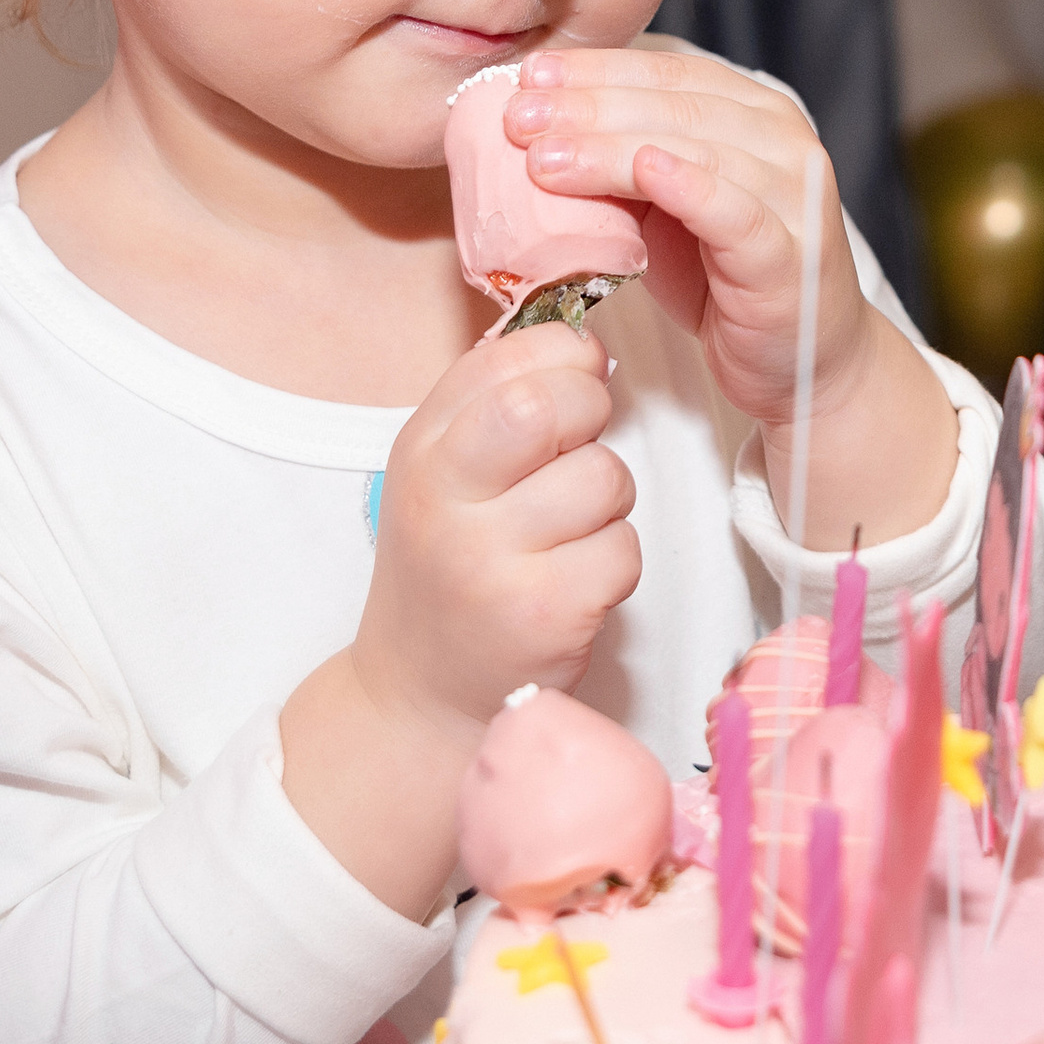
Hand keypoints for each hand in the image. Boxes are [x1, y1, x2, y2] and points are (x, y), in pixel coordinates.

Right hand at [278, 321, 639, 916]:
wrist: (420, 695)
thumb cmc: (450, 564)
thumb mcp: (444, 470)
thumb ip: (498, 399)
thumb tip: (587, 348)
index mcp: (421, 450)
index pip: (504, 361)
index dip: (562, 359)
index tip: (571, 384)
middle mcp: (444, 501)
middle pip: (552, 407)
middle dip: (590, 415)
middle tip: (578, 451)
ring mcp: (492, 562)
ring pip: (605, 480)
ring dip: (608, 502)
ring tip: (566, 533)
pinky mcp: (544, 616)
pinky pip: (623, 551)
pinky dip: (614, 562)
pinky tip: (572, 583)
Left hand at [501, 49, 868, 433]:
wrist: (800, 363)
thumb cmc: (725, 279)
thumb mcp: (663, 208)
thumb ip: (623, 164)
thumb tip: (536, 129)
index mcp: (753, 112)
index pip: (668, 71)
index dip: (596, 69)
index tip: (529, 76)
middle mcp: (782, 140)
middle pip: (675, 105)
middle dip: (589, 106)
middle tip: (518, 118)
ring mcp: (794, 194)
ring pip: (696, 151)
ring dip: (612, 150)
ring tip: (544, 159)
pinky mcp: (791, 254)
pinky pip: (738, 213)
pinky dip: (691, 187)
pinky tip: (645, 172)